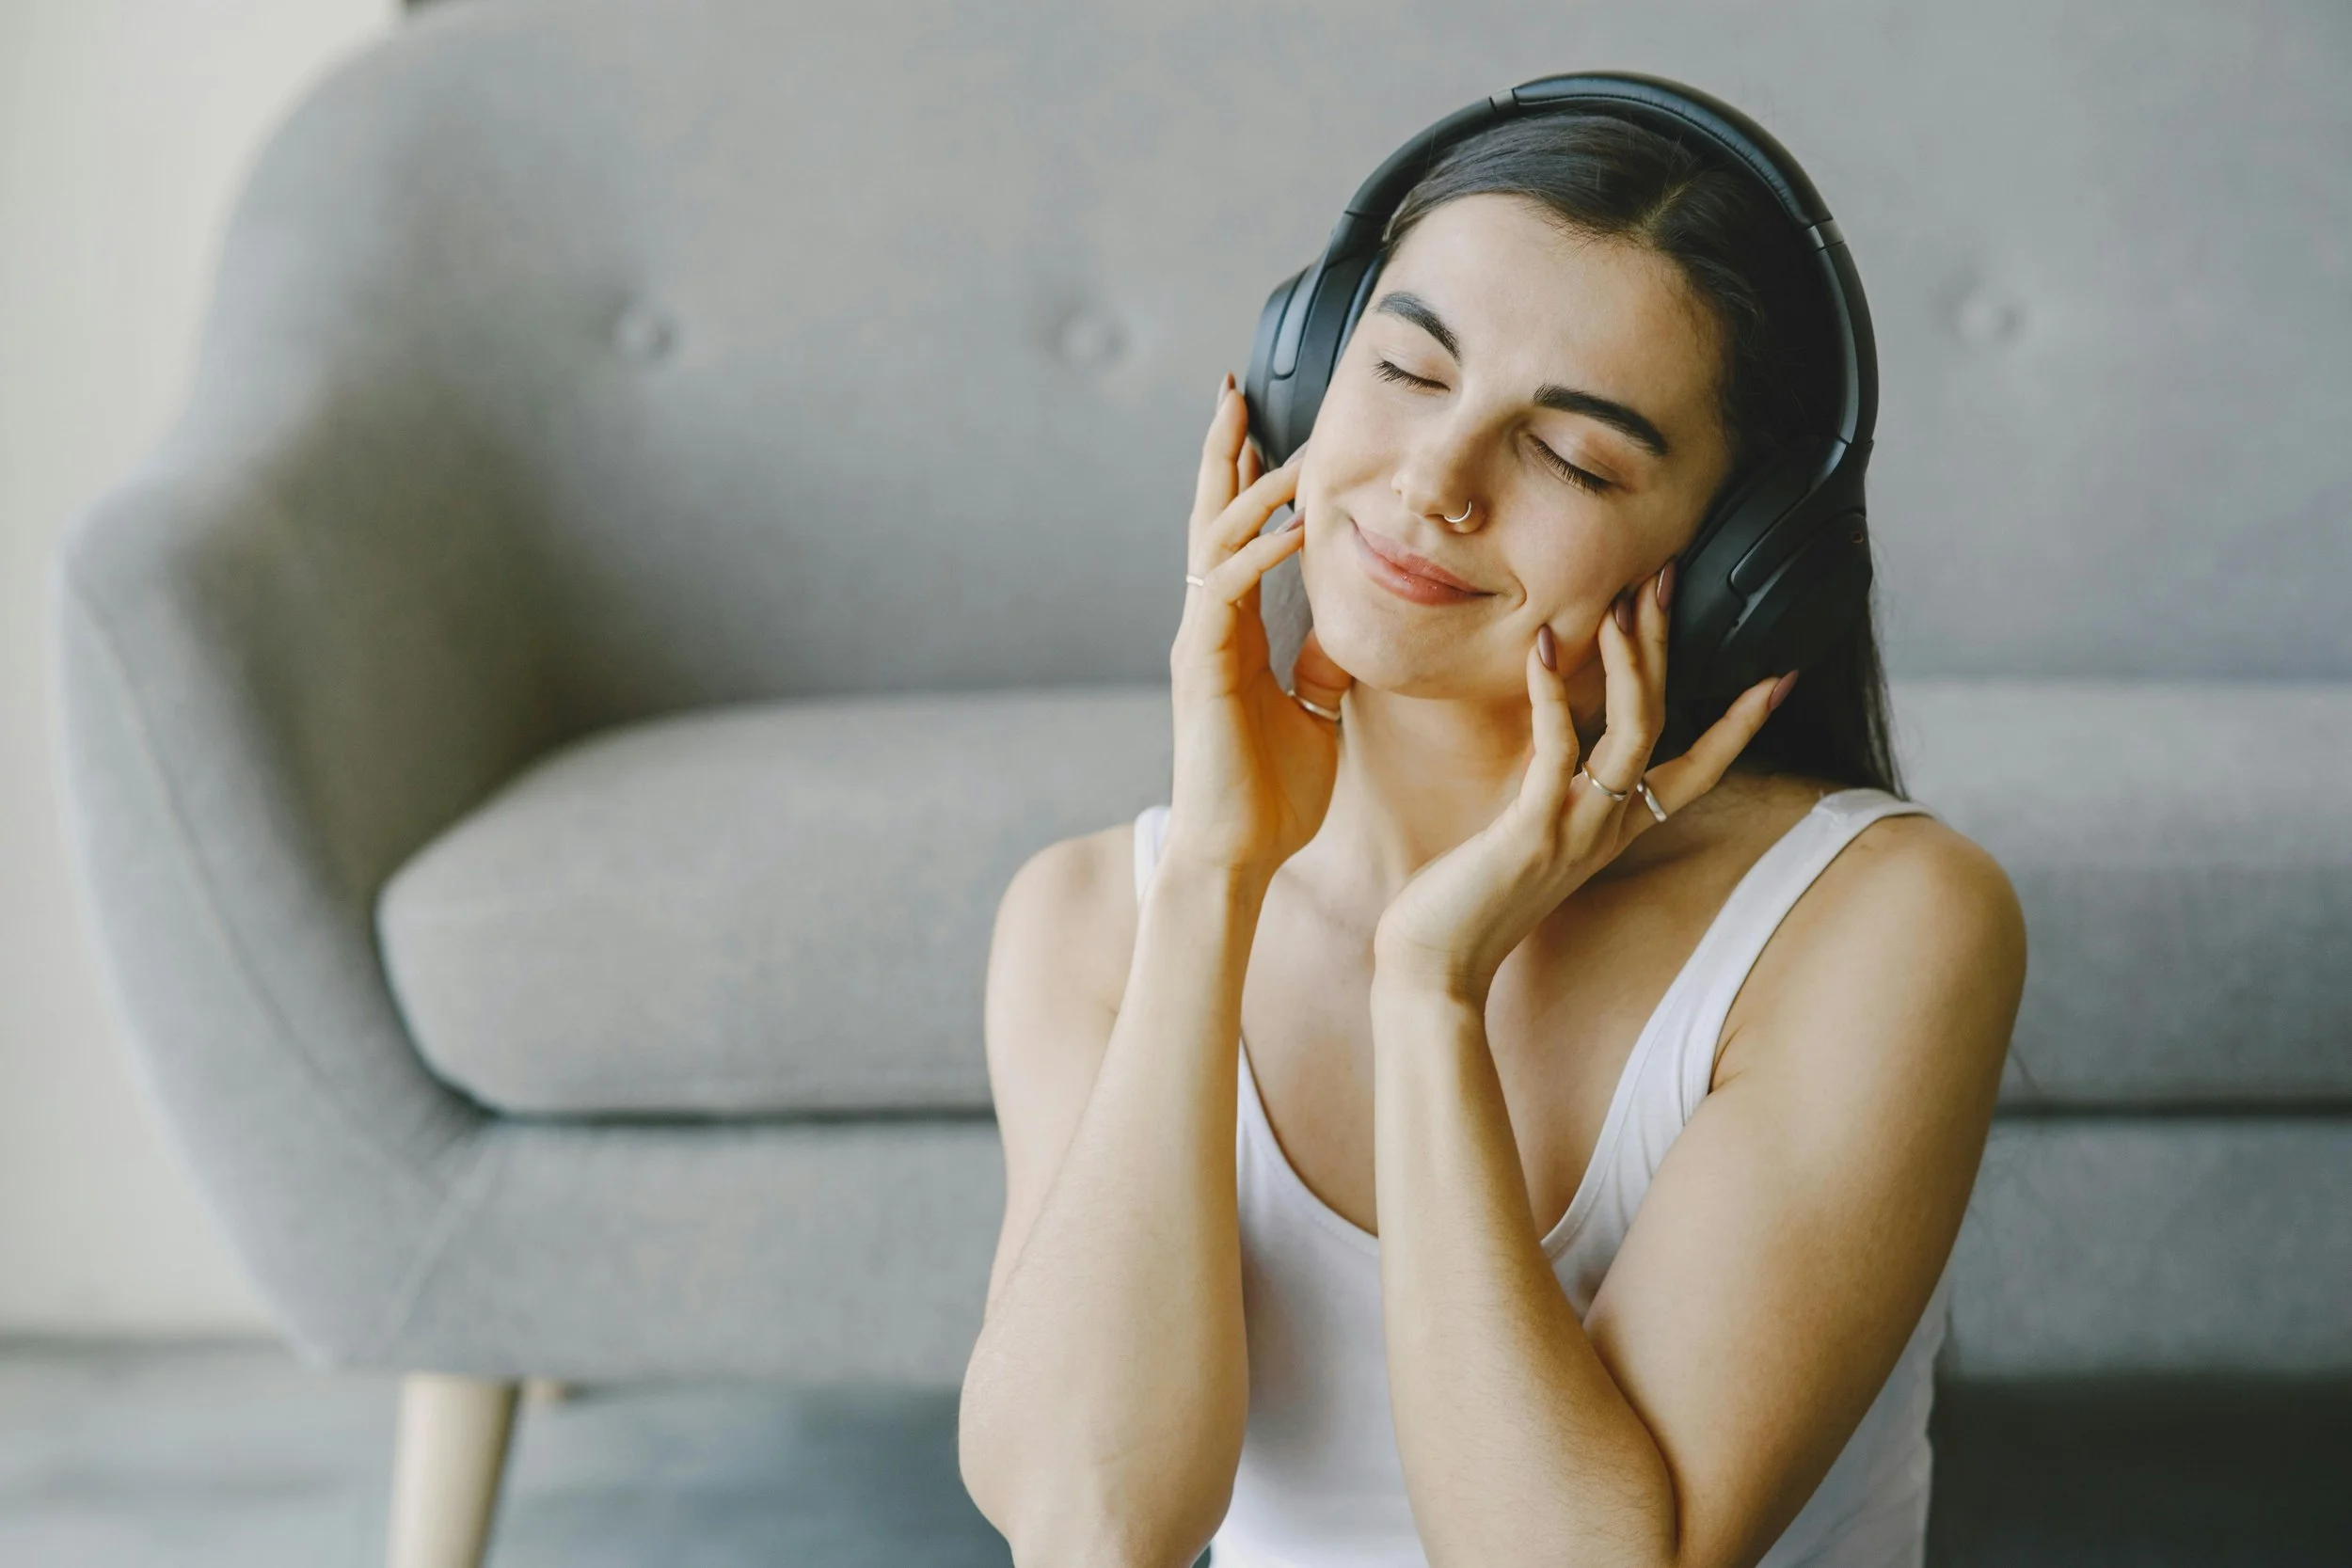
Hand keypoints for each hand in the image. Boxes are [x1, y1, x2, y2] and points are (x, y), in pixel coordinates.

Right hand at [1162, 373, 1355, 882]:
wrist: (1236, 855)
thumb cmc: (1272, 797)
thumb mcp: (1315, 717)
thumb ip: (1323, 670)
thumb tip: (1344, 635)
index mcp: (1233, 632)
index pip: (1238, 537)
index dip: (1248, 480)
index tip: (1265, 427)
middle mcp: (1209, 625)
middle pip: (1210, 517)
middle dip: (1223, 452)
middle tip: (1233, 389)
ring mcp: (1200, 641)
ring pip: (1213, 540)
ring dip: (1248, 487)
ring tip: (1284, 443)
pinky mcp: (1201, 665)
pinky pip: (1226, 589)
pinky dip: (1261, 552)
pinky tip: (1297, 523)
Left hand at [1369, 563, 1791, 1002]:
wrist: (1434, 965)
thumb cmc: (1469, 899)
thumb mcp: (1524, 833)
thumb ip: (1548, 789)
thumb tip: (1551, 738)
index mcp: (1613, 827)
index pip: (1698, 768)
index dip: (1741, 724)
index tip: (1781, 676)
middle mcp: (1607, 825)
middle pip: (1663, 722)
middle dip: (1667, 647)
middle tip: (1664, 578)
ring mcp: (1575, 828)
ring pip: (1631, 732)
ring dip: (1630, 662)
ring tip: (1621, 603)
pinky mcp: (1532, 831)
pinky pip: (1556, 750)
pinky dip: (1553, 695)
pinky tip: (1545, 650)